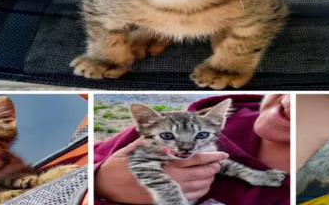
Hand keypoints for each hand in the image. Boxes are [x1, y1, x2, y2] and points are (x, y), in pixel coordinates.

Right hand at [95, 138, 227, 202]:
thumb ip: (154, 140)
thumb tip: (164, 131)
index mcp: (165, 162)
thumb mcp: (137, 148)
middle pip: (200, 174)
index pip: (195, 159)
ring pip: (197, 187)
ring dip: (207, 180)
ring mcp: (167, 191)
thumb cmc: (120, 165)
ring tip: (211, 174)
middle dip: (212, 168)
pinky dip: (198, 192)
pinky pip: (188, 198)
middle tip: (218, 162)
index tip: (222, 153)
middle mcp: (170, 178)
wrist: (106, 186)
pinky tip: (199, 187)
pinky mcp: (163, 200)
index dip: (211, 156)